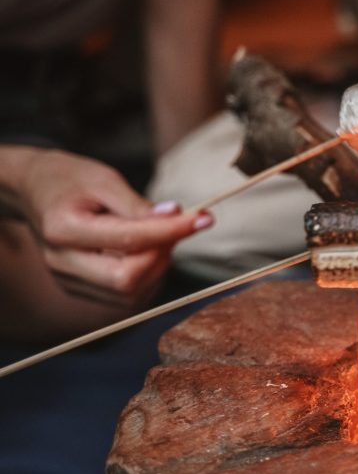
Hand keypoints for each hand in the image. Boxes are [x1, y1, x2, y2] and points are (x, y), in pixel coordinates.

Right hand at [16, 149, 212, 305]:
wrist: (36, 192)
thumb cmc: (71, 180)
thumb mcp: (105, 179)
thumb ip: (138, 205)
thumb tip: (176, 217)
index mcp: (63, 229)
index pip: (128, 240)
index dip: (171, 231)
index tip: (204, 218)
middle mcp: (62, 263)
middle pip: (127, 279)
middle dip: (163, 253)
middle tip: (178, 225)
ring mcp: (70, 281)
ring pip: (130, 292)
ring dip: (158, 264)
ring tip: (160, 233)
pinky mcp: (82, 290)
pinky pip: (126, 295)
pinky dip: (148, 273)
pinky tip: (148, 248)